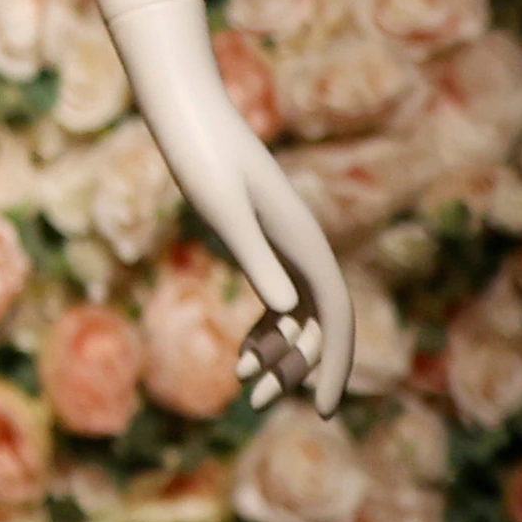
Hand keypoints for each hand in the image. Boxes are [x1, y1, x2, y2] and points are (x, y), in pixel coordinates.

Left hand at [110, 0, 348, 402]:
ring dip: (279, 352)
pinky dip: (265, 330)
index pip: (335, 315)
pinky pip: (277, 298)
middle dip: (298, 366)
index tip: (327, 409)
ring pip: (297, 314)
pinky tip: (242, 356)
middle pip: (318, 321)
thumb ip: (257, 258)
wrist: (186, 112)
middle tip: (261, 401)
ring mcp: (283, 244)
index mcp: (305, 243)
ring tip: (245, 386)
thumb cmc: (201, 155)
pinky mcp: (258, 240)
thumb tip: (286, 312)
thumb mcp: (224, 211)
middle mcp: (304, 246)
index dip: (335, 362)